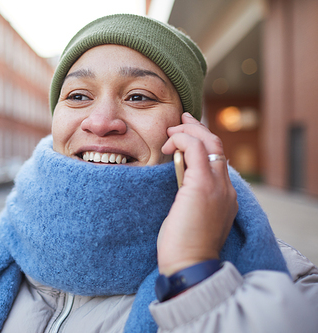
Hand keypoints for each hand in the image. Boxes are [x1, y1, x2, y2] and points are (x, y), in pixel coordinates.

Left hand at [158, 113, 237, 275]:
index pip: (217, 159)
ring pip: (209, 142)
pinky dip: (182, 140)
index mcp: (224, 196)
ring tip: (170, 132)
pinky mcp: (203, 186)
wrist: (189, 265)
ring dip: (187, 132)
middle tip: (179, 120)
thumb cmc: (184, 246)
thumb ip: (190, 197)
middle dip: (196, 128)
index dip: (202, 141)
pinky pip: (196, 149)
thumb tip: (178, 182)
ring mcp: (217, 186)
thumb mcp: (190, 217)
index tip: (184, 133)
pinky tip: (168, 144)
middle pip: (216, 145)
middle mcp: (225, 188)